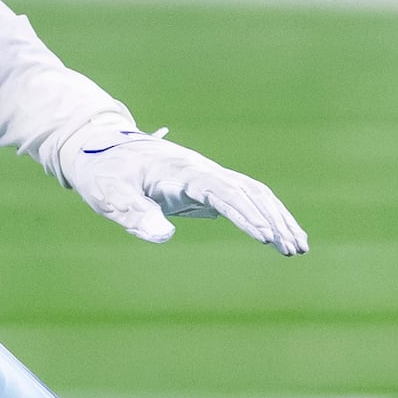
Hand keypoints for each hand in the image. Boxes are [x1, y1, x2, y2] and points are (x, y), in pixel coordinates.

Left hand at [64, 132, 308, 255]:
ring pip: (253, 193)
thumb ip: (135, 213)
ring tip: (298, 248)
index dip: (245, 214)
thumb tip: (165, 236)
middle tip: (294, 250)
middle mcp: (201, 170)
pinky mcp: (206, 185)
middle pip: (249, 191)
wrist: (99, 147)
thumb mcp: (109, 195)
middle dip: (274, 220)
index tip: (265, 237)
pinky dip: (266, 214)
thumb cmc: (103, 173)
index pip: (223, 191)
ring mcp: (206, 176)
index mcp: (181, 172)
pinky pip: (244, 198)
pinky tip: (279, 236)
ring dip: (278, 218)